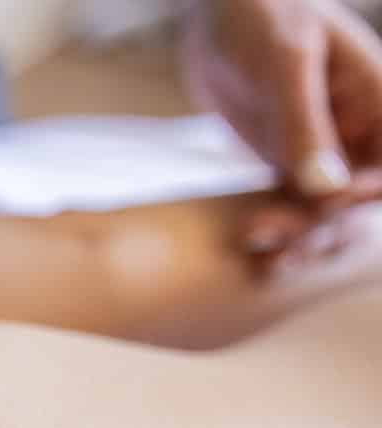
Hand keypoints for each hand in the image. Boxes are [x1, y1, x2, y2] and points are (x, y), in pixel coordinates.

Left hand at [185, 0, 381, 258]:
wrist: (218, 12)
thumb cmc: (262, 15)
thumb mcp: (285, 60)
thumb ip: (304, 122)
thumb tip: (328, 189)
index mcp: (380, 97)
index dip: (373, 189)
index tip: (334, 199)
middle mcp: (360, 129)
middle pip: (361, 196)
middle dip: (326, 221)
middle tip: (271, 231)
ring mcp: (326, 150)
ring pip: (326, 209)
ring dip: (300, 234)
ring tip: (259, 245)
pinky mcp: (289, 164)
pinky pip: (293, 206)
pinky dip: (278, 230)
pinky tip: (254, 248)